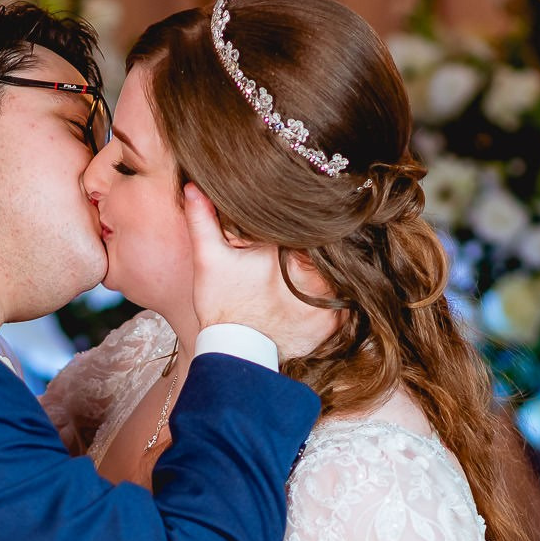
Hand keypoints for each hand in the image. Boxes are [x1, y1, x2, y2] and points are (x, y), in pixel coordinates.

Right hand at [183, 184, 328, 361]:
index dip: (311, 221)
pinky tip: (321, 294)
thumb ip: (202, 221)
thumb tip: (193, 187)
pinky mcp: (332, 323)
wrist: (233, 353)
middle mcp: (313, 276)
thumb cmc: (220, 305)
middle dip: (326, 245)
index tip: (305, 222)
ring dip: (335, 271)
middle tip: (314, 246)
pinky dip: (339, 297)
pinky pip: (346, 302)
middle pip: (332, 250)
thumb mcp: (208, 260)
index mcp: (287, 252)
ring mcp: (326, 302)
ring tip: (320, 270)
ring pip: (341, 274)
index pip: (314, 226)